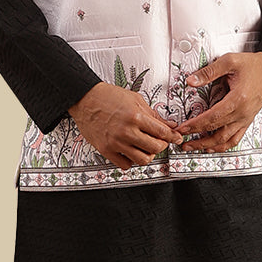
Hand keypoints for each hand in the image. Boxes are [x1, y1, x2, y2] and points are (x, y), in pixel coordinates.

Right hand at [69, 82, 183, 170]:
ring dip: (148, 155)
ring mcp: (116, 142)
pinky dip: (132, 161)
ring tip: (146, 148)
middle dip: (162, 146)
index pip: (162, 132)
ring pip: (142, 160)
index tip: (176, 138)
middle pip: (155, 148)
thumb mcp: (135, 100)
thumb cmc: (108, 96)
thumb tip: (169, 125)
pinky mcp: (106, 150)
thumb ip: (153, 114)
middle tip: (160, 142)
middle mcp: (126, 131)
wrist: (84, 99)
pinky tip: (131, 152)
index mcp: (135, 116)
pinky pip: (125, 165)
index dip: (173, 137)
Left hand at [175, 51, 261, 152]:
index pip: (212, 117)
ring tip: (194, 147)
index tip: (183, 129)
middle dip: (197, 138)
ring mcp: (246, 118)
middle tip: (182, 141)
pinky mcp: (247, 120)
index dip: (195, 125)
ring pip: (226, 139)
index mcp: (238, 99)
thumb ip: (209, 72)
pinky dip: (223, 145)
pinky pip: (236, 138)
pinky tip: (213, 147)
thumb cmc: (254, 65)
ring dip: (209, 146)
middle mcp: (243, 112)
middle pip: (217, 131)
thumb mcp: (230, 61)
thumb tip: (191, 81)